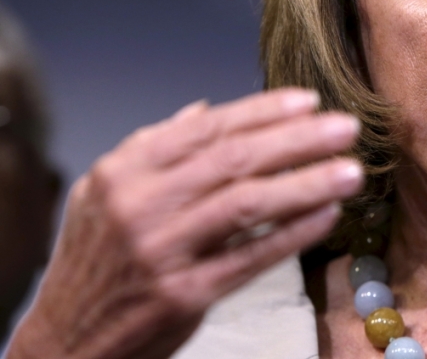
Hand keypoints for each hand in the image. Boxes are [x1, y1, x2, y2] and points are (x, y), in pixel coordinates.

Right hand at [6, 89, 362, 358]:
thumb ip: (155, 147)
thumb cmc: (98, 258)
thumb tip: (203, 109)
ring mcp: (162, 250)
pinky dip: (294, 233)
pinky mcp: (184, 294)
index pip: (208, 128)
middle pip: (235, 159)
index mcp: (126, 170)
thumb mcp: (106, 191)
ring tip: (351, 170)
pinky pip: (252, 256)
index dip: (264, 111)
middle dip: (298, 139)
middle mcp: (141, 203)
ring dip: (307, 183)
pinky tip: (327, 216)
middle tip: (346, 127)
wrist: (66, 339)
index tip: (310, 101)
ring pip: (248, 203)